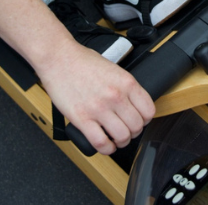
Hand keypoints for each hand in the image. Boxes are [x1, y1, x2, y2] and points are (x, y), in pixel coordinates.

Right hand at [37, 43, 154, 154]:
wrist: (58, 58)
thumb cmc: (83, 61)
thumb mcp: (114, 68)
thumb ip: (125, 86)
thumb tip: (133, 104)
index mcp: (126, 83)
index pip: (149, 111)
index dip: (145, 119)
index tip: (139, 121)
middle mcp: (115, 96)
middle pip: (137, 126)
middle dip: (134, 132)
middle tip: (126, 130)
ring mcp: (99, 108)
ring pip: (122, 137)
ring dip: (121, 142)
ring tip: (116, 139)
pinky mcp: (81, 118)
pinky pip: (100, 142)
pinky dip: (106, 148)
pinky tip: (105, 144)